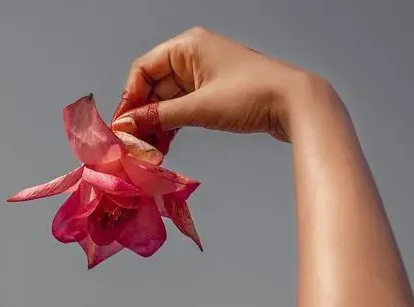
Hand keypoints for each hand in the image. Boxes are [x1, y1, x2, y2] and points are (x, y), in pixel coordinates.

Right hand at [112, 26, 316, 142]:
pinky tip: (163, 147)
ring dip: (155, 126)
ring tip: (147, 152)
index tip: (122, 128)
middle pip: (152, 87)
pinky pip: (180, 109)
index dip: (129, 99)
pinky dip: (170, 126)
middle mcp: (192, 56)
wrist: (291, 103)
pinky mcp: (210, 94)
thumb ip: (159, 117)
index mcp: (187, 46)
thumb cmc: (250, 96)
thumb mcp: (199, 108)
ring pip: (165, 101)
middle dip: (141, 116)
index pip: (143, 69)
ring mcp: (201, 75)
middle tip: (132, 146)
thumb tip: (127, 127)